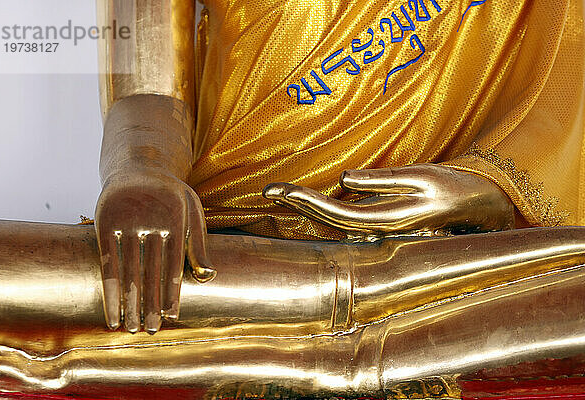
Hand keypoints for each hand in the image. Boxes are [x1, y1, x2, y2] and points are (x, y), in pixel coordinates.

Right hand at [95, 168, 215, 333]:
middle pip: (151, 270)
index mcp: (176, 216)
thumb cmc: (171, 197)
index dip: (173, 291)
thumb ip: (199, 244)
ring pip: (129, 270)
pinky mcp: (104, 220)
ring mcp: (126, 218)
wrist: (138, 165)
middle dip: (151, 303)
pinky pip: (107, 262)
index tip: (171, 317)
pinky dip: (110, 290)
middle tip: (150, 331)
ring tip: (131, 328)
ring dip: (130, 302)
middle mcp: (150, 217)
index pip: (175, 263)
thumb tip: (209, 278)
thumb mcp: (192, 211)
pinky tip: (113, 312)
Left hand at [263, 164, 514, 238]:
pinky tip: (311, 199)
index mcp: (385, 219)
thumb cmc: (454, 187)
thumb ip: (382, 181)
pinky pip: (346, 218)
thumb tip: (343, 179)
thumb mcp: (421, 177)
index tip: (276, 189)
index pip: (333, 212)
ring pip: (334, 221)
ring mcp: (380, 229)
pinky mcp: (382, 223)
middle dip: (297, 204)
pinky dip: (325, 208)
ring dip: (308, 207)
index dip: (303, 200)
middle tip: (269, 189)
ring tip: (282, 192)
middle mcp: (378, 230)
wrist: (479, 206)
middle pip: (327, 219)